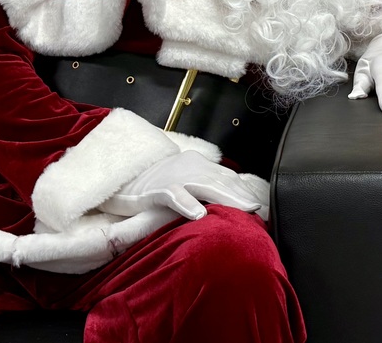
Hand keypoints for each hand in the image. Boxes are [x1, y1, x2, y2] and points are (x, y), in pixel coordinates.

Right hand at [100, 150, 262, 220]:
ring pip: (205, 185)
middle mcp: (190, 167)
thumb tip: (227, 203)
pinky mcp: (156, 189)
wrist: (121, 177)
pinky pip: (175, 195)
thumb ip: (202, 189)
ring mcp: (174, 176)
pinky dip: (188, 204)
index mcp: (198, 165)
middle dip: (242, 195)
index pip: (227, 177)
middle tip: (259, 209)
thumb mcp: (182, 183)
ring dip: (228, 198)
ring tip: (245, 209)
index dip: (244, 190)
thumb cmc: (153, 185)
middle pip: (222, 180)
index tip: (260, 204)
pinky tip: (200, 215)